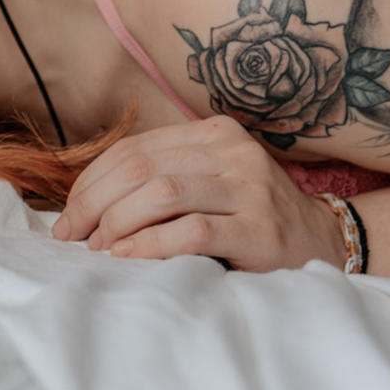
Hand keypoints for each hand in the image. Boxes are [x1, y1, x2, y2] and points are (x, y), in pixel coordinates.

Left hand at [51, 116, 345, 271]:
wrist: (321, 243)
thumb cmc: (248, 215)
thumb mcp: (208, 180)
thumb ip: (160, 177)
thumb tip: (83, 202)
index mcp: (213, 132)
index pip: (134, 148)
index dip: (91, 180)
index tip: (67, 215)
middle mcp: (233, 152)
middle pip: (141, 167)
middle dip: (95, 202)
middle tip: (72, 235)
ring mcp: (250, 188)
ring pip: (162, 193)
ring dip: (118, 222)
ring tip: (98, 247)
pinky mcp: (260, 229)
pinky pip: (192, 231)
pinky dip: (151, 244)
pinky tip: (128, 257)